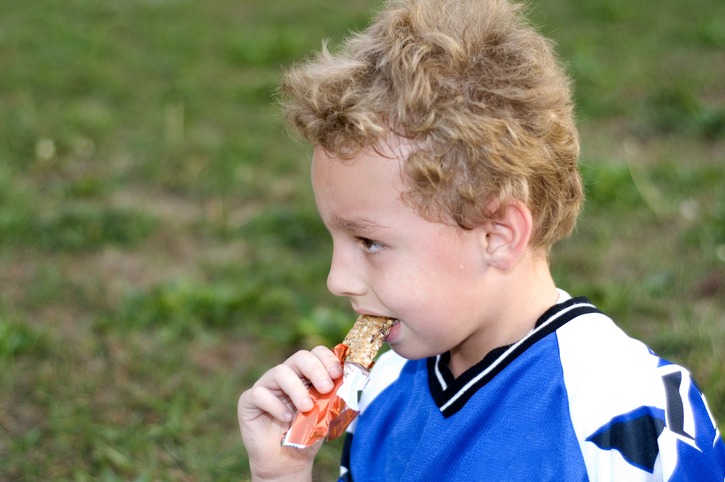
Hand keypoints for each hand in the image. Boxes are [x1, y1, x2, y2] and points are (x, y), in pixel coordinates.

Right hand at [238, 346, 342, 480]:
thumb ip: (333, 397)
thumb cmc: (307, 435)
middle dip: (315, 370)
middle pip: (300, 357)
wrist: (287, 461)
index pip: (316, 353)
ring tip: (307, 408)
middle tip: (326, 388)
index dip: (327, 359)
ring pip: (280, 372)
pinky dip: (275, 405)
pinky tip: (286, 418)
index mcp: (306, 374)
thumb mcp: (325, 415)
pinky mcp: (249, 400)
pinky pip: (260, 393)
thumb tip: (347, 382)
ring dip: (297, 389)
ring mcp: (266, 385)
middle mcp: (286, 375)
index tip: (337, 374)